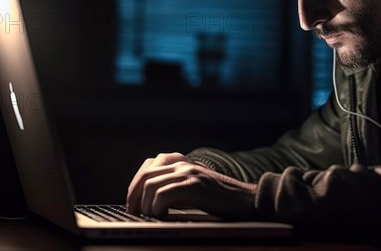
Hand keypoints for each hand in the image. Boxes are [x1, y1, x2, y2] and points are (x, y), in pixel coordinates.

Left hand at [126, 152, 256, 219]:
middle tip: (136, 214)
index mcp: (182, 163)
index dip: (135, 186)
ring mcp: (189, 173)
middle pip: (145, 176)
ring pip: (150, 185)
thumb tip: (150, 201)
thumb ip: (176, 186)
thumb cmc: (221, 199)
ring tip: (152, 216)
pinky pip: (163, 194)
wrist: (247, 200)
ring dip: (146, 205)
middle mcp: (183, 164)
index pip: (148, 167)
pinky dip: (158, 208)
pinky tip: (165, 216)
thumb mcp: (195, 187)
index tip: (133, 204)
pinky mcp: (194, 185)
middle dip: (134, 197)